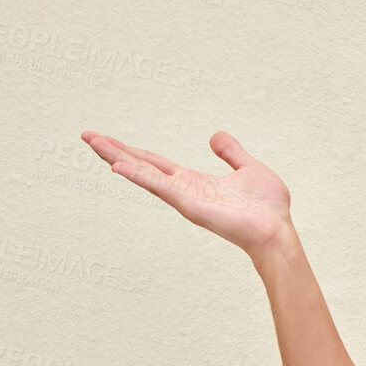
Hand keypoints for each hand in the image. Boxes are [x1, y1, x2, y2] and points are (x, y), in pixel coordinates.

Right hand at [81, 130, 293, 260]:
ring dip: (118, 158)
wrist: (278, 230)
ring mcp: (183, 199)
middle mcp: (182, 190)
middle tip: (86, 135)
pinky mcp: (190, 206)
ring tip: (94, 143)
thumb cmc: (267, 208)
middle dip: (114, 152)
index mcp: (193, 182)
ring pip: (144, 174)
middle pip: (141, 166)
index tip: (107, 139)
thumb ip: (231, 153)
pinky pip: (160, 187)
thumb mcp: (248, 168)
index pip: (154, 163)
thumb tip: (215, 135)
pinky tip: (118, 166)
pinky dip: (139, 176)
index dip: (132, 151)